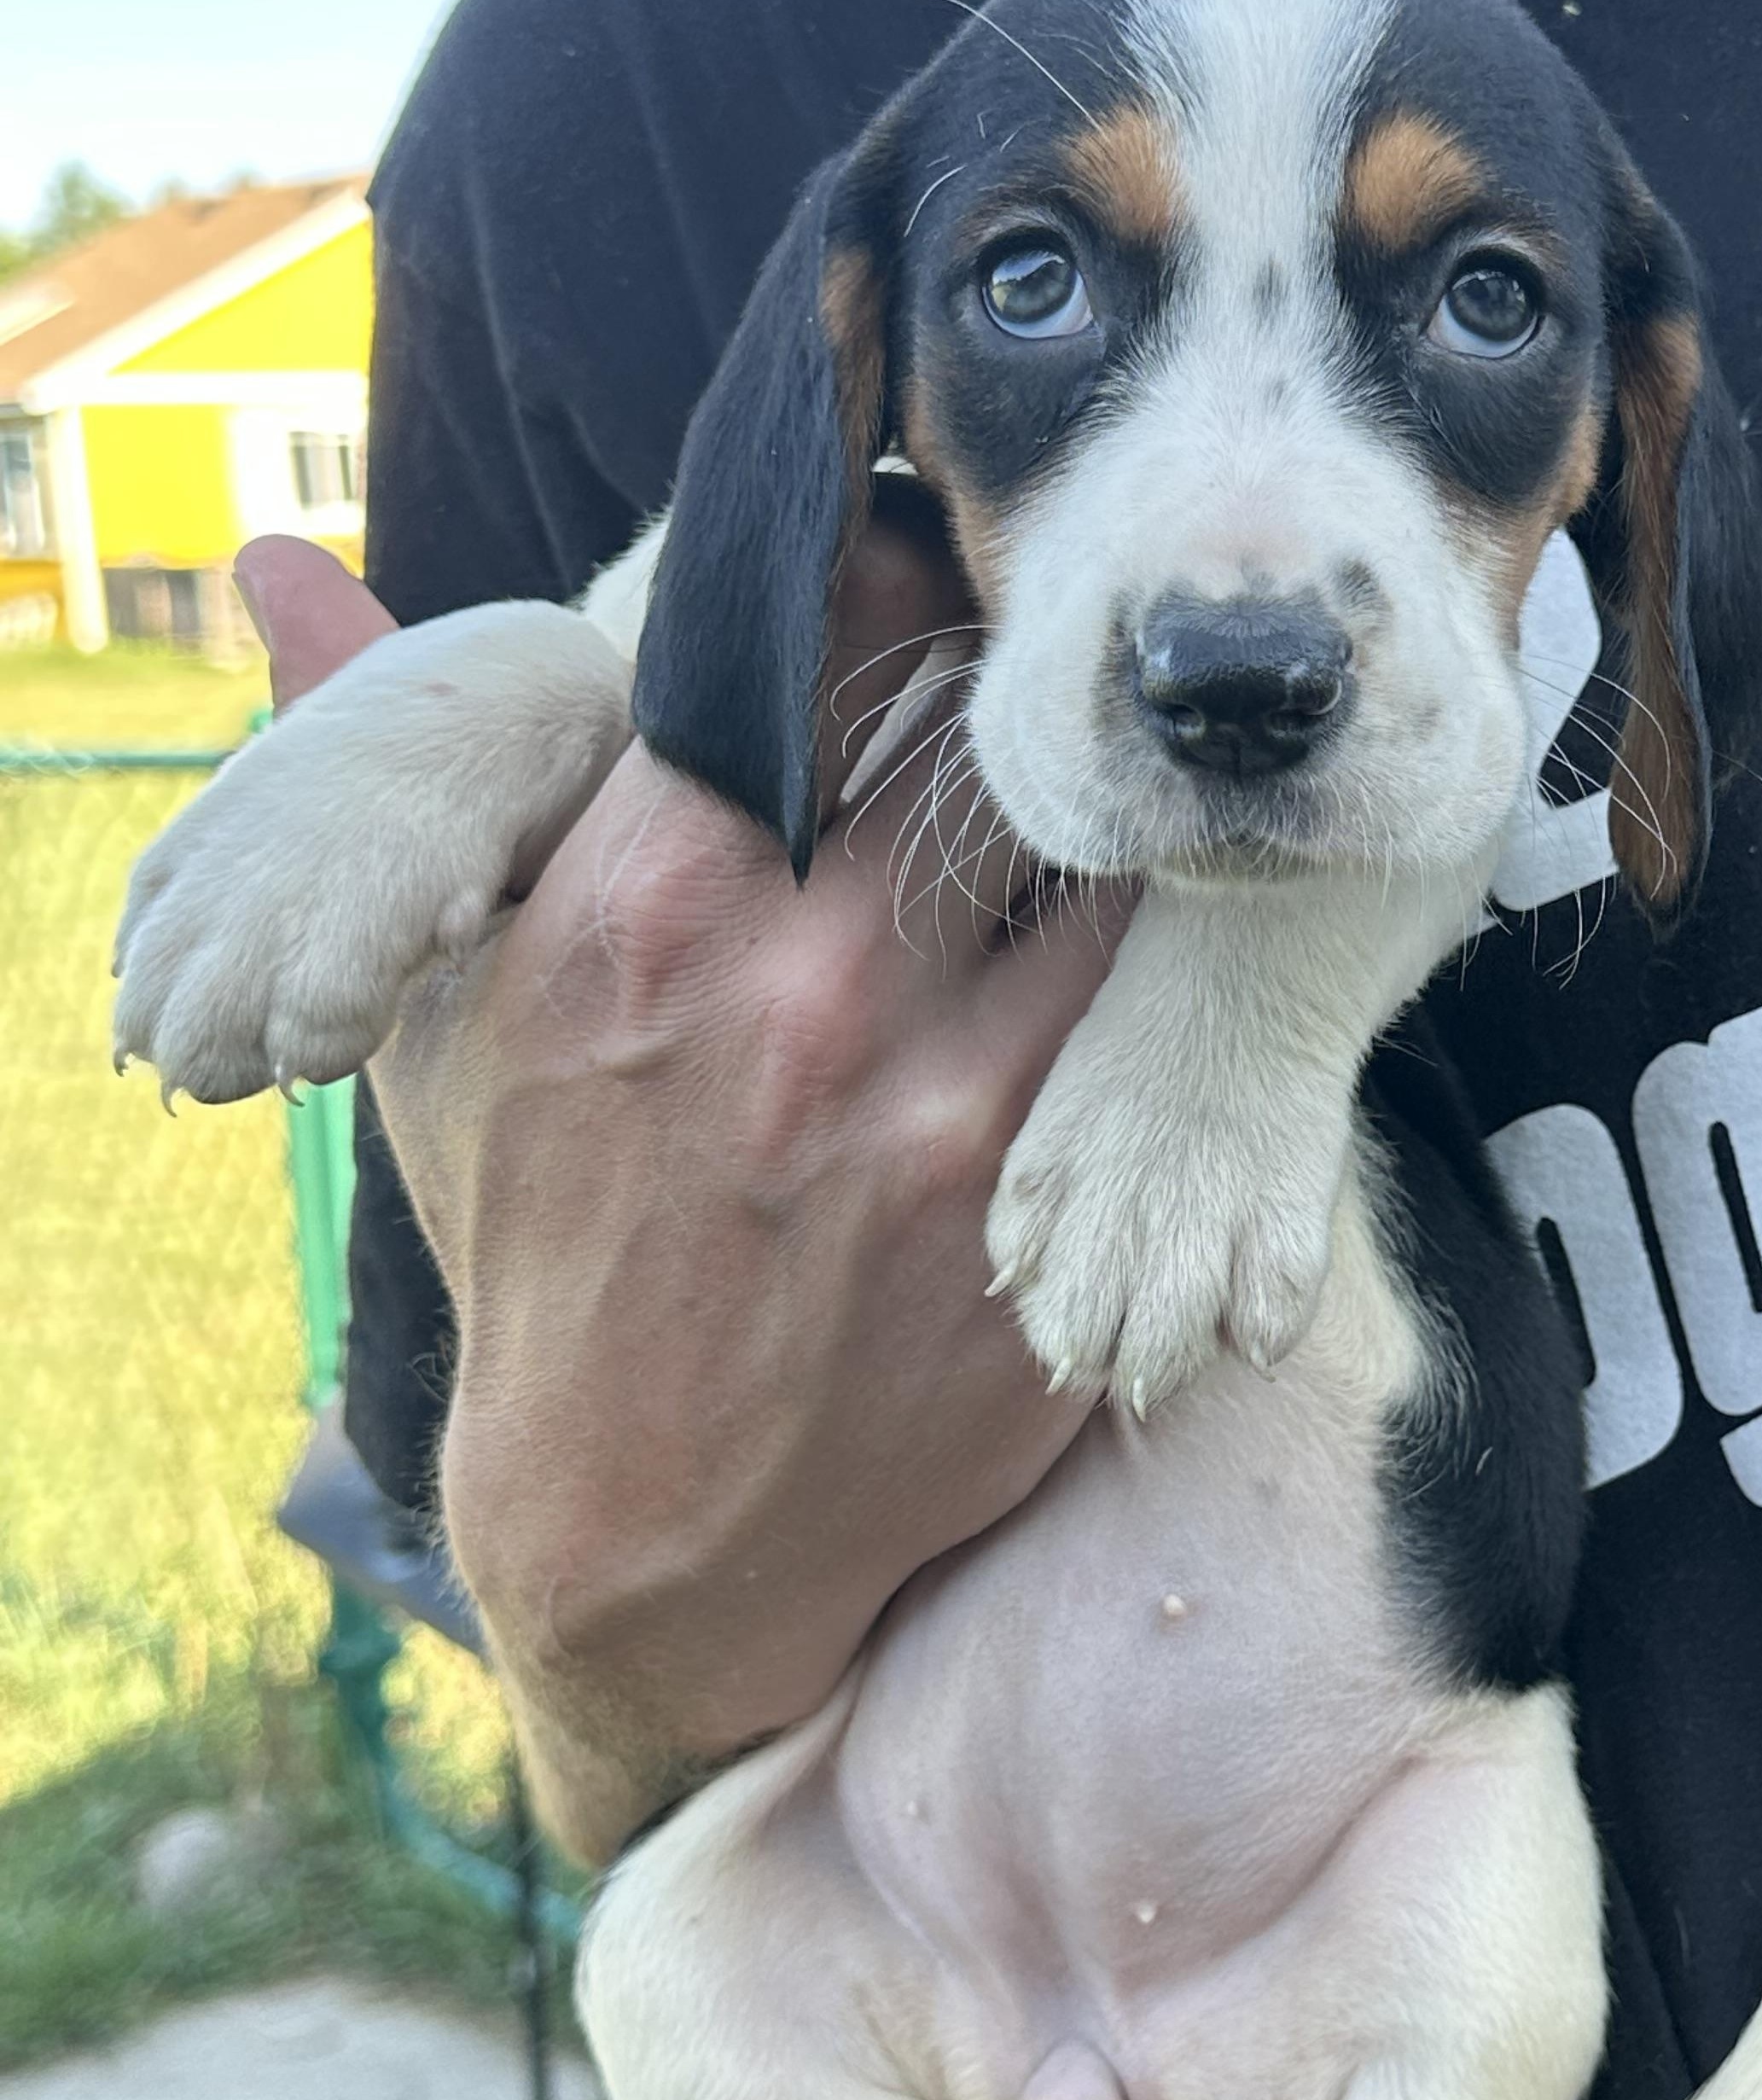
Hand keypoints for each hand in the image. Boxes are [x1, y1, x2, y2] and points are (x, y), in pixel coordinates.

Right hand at [234, 497, 1128, 1862]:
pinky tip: (1116, 959)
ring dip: (1087, 836)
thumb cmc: (544, 1242)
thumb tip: (286, 572)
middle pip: (977, 737)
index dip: (880, 580)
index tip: (907, 580)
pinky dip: (1134, 972)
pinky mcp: (1037, 1216)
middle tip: (1024, 690)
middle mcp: (802, 991)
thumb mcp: (441, 1017)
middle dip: (1000, 697)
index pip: (816, 636)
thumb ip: (411, 790)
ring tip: (1087, 825)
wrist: (648, 1527)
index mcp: (641, 910)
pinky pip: (1138, 1027)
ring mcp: (943, 1111)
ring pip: (1090, 872)